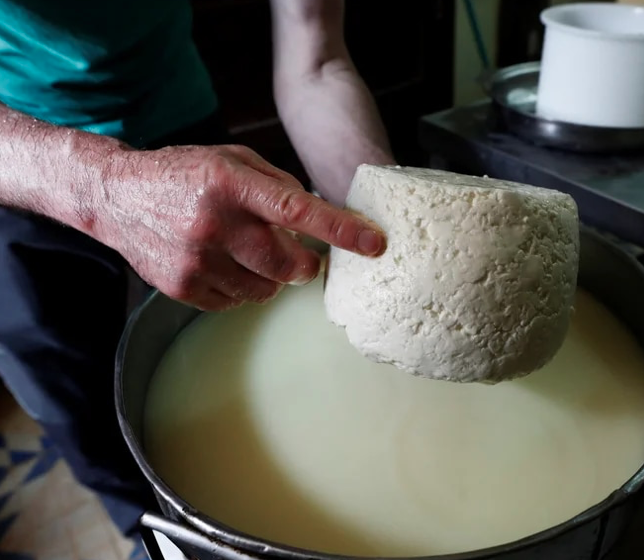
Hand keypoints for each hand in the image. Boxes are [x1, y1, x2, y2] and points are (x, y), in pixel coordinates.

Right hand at [96, 144, 384, 310]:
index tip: (374, 243)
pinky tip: (221, 263)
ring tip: (244, 252)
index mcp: (232, 183)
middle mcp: (215, 223)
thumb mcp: (231, 160)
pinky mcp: (182, 287)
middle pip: (288, 265)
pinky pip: (235, 301)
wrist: (117, 197)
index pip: (298, 211)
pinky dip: (240, 286)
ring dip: (269, 276)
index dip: (340, 230)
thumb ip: (277, 185)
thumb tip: (316, 219)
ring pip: (264, 289)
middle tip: (295, 253)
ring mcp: (196, 260)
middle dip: (303, 265)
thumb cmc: (184, 174)